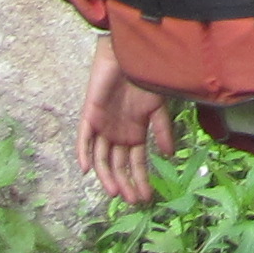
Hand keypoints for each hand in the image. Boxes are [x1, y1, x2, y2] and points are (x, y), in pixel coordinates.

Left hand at [79, 38, 177, 206]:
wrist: (130, 52)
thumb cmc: (146, 77)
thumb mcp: (158, 106)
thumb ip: (161, 129)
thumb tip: (170, 155)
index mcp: (135, 132)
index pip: (135, 162)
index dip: (140, 179)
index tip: (146, 197)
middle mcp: (117, 133)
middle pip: (118, 165)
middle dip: (125, 183)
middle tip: (132, 200)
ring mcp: (102, 125)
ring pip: (101, 157)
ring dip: (107, 175)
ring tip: (115, 191)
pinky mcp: (89, 114)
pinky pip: (83, 138)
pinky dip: (84, 153)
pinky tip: (88, 169)